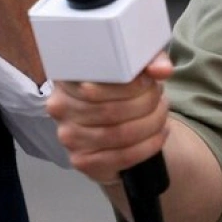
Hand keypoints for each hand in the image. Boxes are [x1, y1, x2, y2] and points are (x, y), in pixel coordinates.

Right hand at [46, 52, 173, 183]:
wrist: (110, 123)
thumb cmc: (117, 88)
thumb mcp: (130, 65)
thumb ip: (147, 61)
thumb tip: (161, 69)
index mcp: (65, 78)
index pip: (95, 86)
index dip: (129, 85)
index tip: (149, 81)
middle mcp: (60, 107)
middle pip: (110, 110)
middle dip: (145, 104)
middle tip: (159, 97)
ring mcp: (69, 137)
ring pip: (119, 134)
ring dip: (150, 124)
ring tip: (161, 113)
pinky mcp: (82, 160)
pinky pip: (123, 156)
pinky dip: (148, 146)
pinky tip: (159, 133)